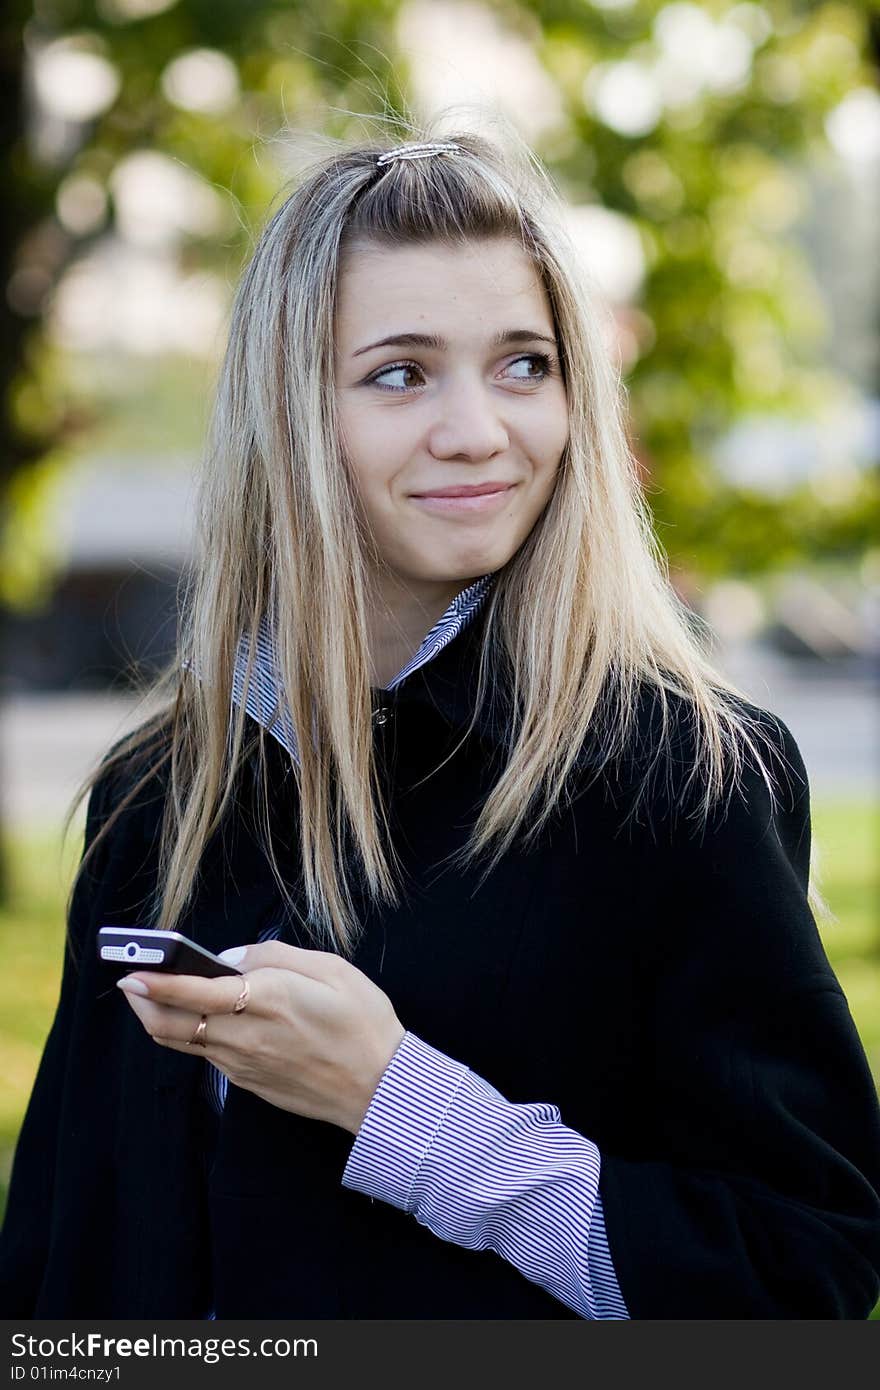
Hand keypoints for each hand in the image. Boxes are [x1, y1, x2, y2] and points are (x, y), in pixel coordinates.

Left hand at [117, 941, 405, 1134]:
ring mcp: (243, 1064)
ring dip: (158, 1019)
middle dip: (143, 1001)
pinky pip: (205, 1056)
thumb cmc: (363, 1022)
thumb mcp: (332, 969)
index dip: (157, 980)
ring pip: (182, 1042)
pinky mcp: (247, 1082)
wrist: (380, 1089)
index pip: (195, 990)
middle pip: (173, 1023)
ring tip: (148, 997)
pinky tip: (194, 1019)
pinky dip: (188, 1035)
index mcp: (269, 1000)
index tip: (132, 969)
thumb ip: (275, 956)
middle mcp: (247, 1035)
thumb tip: (231, 956)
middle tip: (130, 981)